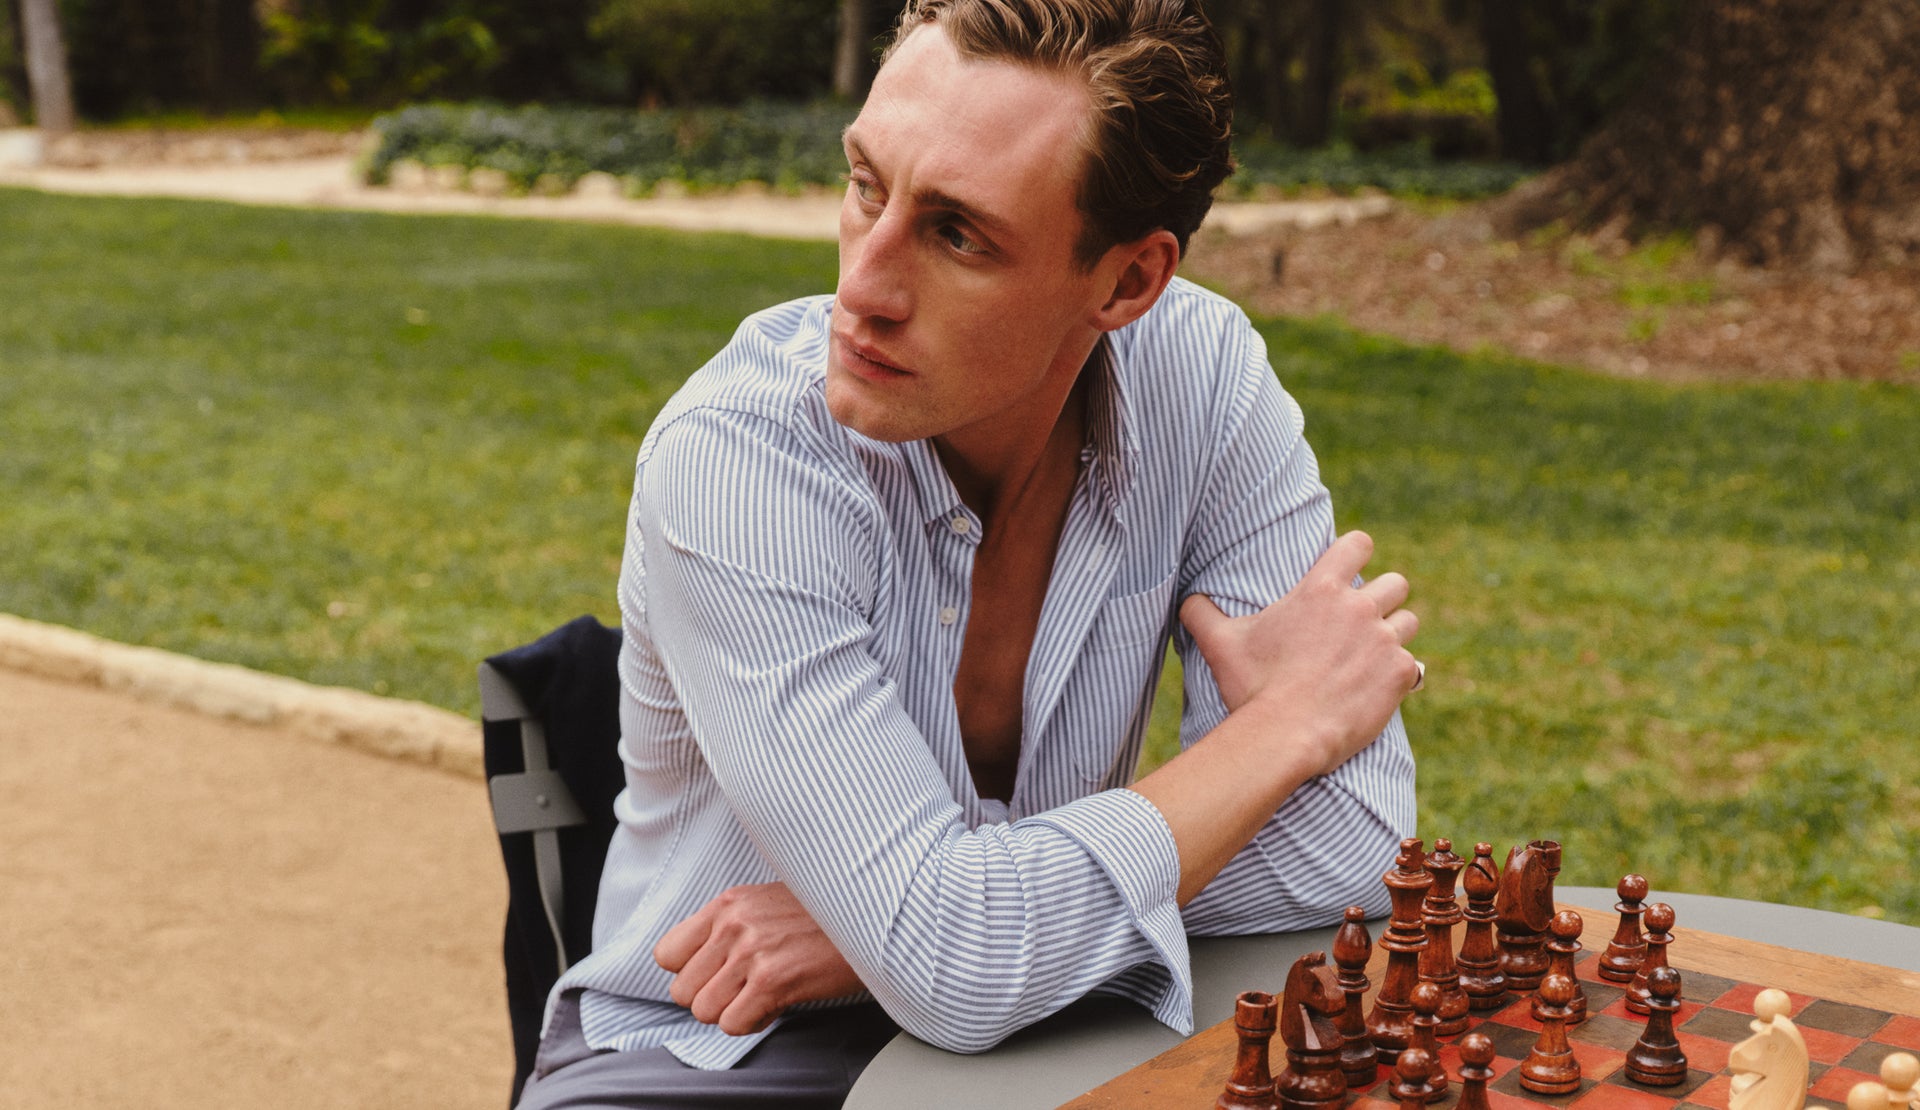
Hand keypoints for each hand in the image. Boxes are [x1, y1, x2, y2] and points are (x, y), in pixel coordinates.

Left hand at [653, 882, 864, 1034]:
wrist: (876, 917)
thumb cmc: (826, 915)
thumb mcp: (768, 902)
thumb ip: (733, 925)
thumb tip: (705, 962)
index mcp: (728, 903)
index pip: (666, 954)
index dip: (689, 973)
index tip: (716, 975)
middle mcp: (733, 924)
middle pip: (682, 990)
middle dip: (712, 998)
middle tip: (743, 990)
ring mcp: (751, 952)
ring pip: (704, 1011)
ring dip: (732, 1012)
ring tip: (761, 996)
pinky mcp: (773, 980)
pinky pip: (733, 1024)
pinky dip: (754, 1023)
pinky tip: (777, 1004)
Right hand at [1179, 531, 1417, 774]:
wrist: (1285, 735)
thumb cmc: (1252, 686)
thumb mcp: (1219, 643)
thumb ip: (1201, 613)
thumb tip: (1186, 600)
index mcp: (1321, 589)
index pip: (1358, 544)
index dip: (1359, 552)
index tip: (1354, 566)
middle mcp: (1359, 607)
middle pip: (1396, 583)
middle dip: (1384, 598)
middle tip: (1363, 623)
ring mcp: (1384, 640)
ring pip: (1408, 622)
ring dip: (1395, 635)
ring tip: (1374, 655)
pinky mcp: (1400, 674)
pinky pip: (1413, 665)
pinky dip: (1399, 677)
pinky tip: (1379, 690)